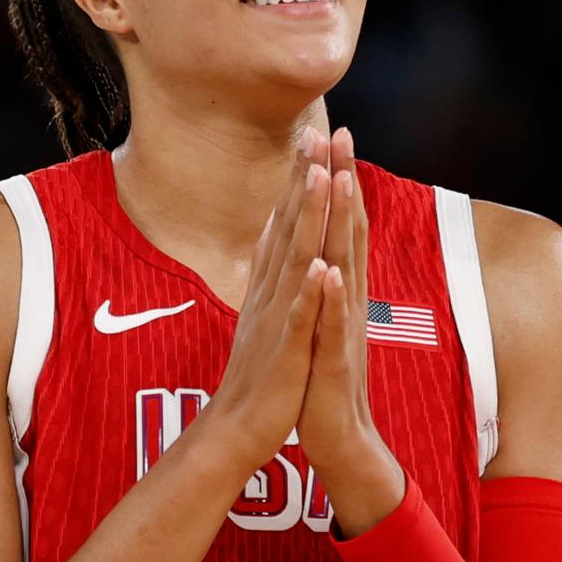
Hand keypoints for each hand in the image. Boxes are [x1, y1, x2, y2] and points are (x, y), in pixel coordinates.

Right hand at [199, 133, 327, 472]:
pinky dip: (310, 294)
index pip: (285, 224)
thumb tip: (276, 240)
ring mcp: (277, 320)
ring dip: (308, 219)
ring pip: (295, 261)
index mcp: (271, 286)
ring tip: (321, 178)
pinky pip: (299, 319)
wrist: (239, 428)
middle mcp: (271, 294)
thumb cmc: (261, 374)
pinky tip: (322, 269)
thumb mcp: (267, 316)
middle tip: (317, 134)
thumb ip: (272, 277)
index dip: (299, 182)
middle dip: (305, 181)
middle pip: (288, 228)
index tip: (313, 138)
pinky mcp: (286, 353)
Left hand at [297, 126, 407, 531]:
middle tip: (340, 134)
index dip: (335, 180)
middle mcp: (347, 301)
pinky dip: (332, 299)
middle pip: (346, 233)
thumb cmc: (323, 380)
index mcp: (340, 291)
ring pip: (344, 268)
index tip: (327, 134)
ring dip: (344, 226)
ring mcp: (343, 328)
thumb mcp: (320, 320)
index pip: (338, 226)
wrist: (338, 436)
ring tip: (343, 182)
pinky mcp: (333, 360)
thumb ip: (323, 283)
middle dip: (344, 184)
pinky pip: (333, 325)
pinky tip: (330, 272)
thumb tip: (318, 245)